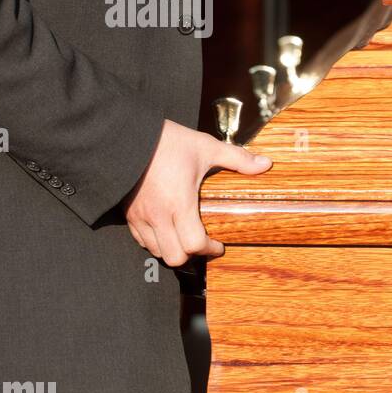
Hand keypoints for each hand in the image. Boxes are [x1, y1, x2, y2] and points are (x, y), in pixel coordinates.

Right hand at [123, 120, 270, 266]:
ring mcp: (140, 216)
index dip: (210, 249)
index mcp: (179, 203)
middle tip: (204, 244)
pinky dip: (155, 241)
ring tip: (186, 238)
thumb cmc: (167, 141)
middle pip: (175, 257)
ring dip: (173, 249)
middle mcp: (158, 215)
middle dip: (192, 255)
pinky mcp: (128, 213)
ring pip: (157, 251)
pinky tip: (167, 229)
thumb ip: (237, 158)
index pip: (194, 244)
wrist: (126, 135)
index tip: (219, 245)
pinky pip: (140, 240)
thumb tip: (265, 164)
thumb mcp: (206, 147)